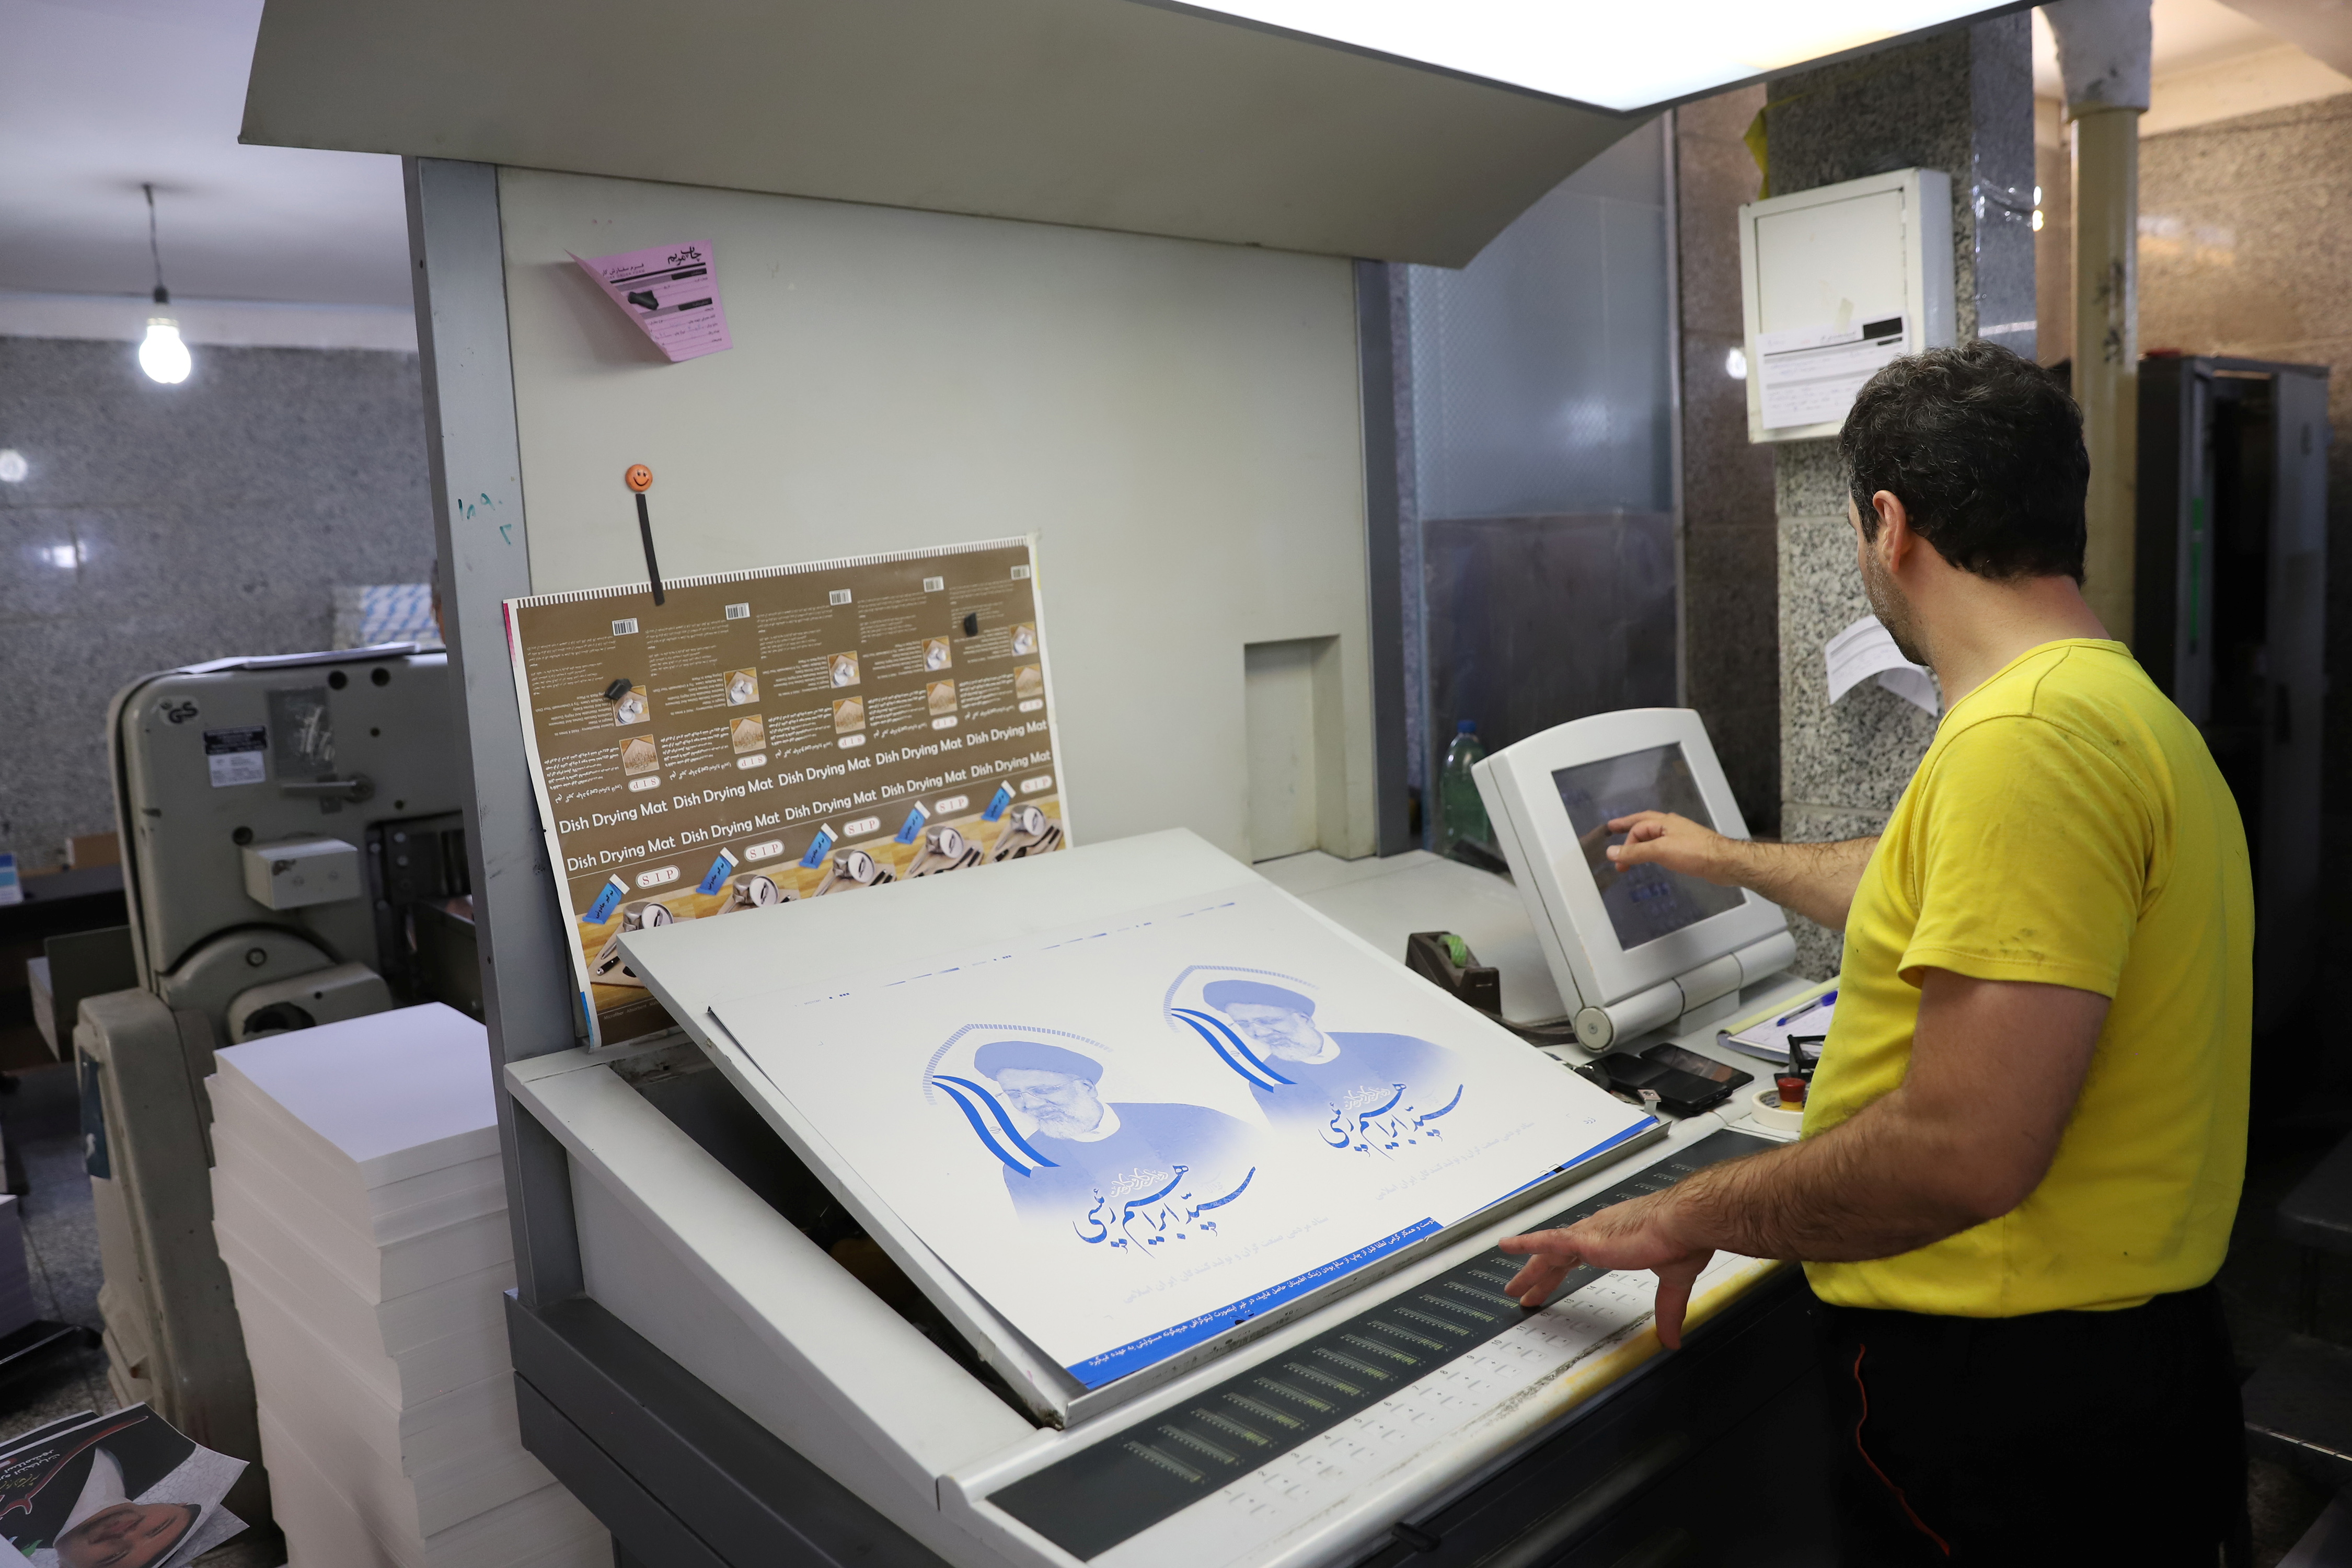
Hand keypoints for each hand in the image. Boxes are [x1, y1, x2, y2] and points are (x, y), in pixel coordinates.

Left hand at [1497, 1190, 1715, 1348]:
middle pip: (1557, 1257)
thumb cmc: (1683, 1240)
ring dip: (1530, 1271)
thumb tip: (1671, 1340)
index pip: (1579, 1256)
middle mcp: (1598, 1233)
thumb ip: (1667, 1312)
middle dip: (1540, 1277)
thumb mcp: (1672, 1281)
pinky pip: (1546, 1240)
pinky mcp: (1586, 1239)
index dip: (1562, 1272)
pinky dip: (1525, 1243)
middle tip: (1524, 1293)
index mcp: (1615, 1240)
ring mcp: (1589, 1234)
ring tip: (1513, 1288)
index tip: (1550, 1285)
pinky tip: (1505, 1246)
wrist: (1685, 1224)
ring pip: (1547, 1252)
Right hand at [1606, 812, 1740, 885]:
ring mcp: (1680, 836)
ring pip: (1654, 835)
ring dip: (1640, 841)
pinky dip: (1652, 849)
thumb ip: (1634, 852)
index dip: (1625, 843)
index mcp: (1664, 822)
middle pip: (1644, 823)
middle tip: (1612, 829)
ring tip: (1629, 848)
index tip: (1617, 860)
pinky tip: (1652, 856)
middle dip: (1628, 827)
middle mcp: (1671, 826)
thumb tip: (1610, 852)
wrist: (1724, 862)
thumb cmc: (1694, 852)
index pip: (1637, 828)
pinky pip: (1663, 845)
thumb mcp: (1660, 851)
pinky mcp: (1687, 849)